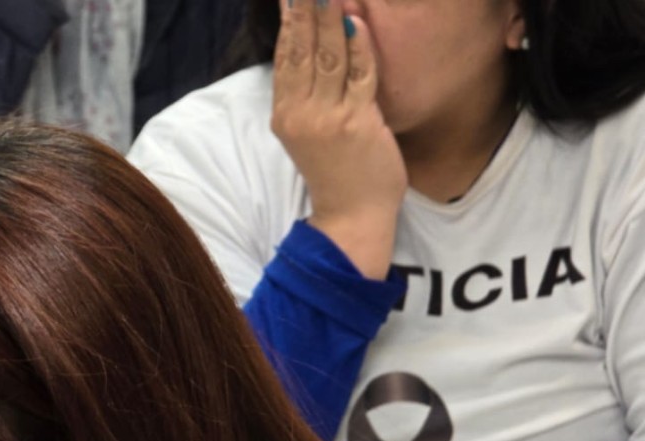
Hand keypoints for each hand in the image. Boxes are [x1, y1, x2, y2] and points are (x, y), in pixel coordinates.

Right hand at [271, 0, 404, 279]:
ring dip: (330, 19)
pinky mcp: (357, 123)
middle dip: (305, 10)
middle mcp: (300, 114)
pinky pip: (359, 76)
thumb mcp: (310, 133)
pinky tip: (358, 22)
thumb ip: (308, 96)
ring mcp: (327, 118)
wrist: (351, 216)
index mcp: (285, 114)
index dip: (289, 22)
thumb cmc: (337, 173)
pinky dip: (360, 47)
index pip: (284, 58)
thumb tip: (313, 55)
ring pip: (328, 58)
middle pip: (302, 50)